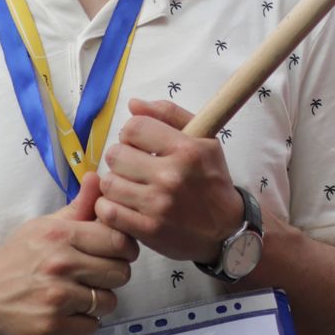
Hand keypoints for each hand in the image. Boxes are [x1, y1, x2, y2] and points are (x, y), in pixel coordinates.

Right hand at [0, 173, 135, 334]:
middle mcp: (59, 264)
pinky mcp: (52, 326)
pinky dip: (83, 323)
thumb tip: (98, 177)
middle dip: (112, 276)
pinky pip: (93, 326)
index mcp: (59, 235)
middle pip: (121, 273)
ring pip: (109, 301)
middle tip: (93, 277)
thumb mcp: (42, 227)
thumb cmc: (14, 261)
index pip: (119, 240)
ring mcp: (56, 297)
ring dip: (98, 302)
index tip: (115, 253)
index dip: (125, 248)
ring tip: (76, 295)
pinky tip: (65, 313)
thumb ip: (77, 206)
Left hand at [95, 97, 243, 261]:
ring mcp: (158, 205)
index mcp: (187, 149)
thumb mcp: (203, 140)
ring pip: (109, 183)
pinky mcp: (149, 230)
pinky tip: (124, 206)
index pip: (134, 127)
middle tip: (133, 168)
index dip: (131, 134)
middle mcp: (172, 176)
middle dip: (121, 159)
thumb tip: (133, 104)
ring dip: (116, 184)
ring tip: (130, 188)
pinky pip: (108, 211)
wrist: (226, 229)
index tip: (139, 144)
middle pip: (116, 155)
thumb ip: (169, 115)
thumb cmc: (211, 180)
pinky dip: (111, 208)